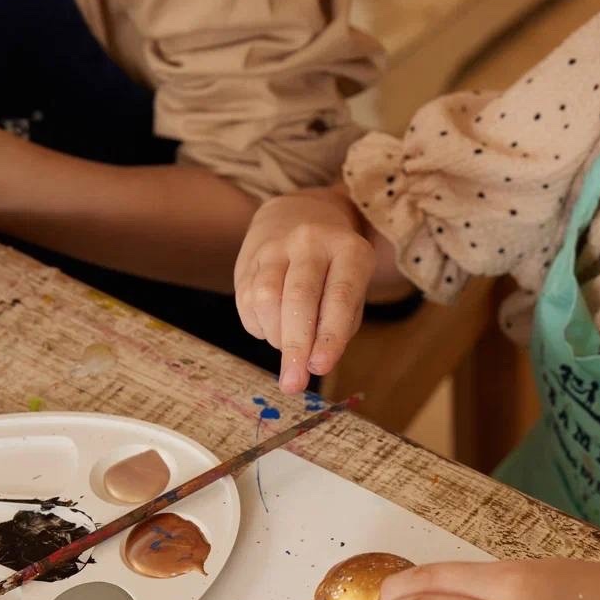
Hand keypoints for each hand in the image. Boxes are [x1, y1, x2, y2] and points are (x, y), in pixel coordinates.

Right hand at [234, 186, 374, 392]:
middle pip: (298, 298)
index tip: (319, 368)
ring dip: (276, 336)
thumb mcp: (352, 291)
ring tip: (287, 348)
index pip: (339, 295)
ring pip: (266, 298)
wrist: (296, 216)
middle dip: (295, 346)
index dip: (329, 335)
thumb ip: (338, 325)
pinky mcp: (248, 259)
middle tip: (293, 383)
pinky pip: (247, 301)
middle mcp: (311, 241)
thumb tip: (311, 364)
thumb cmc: (334, 272)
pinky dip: (259, 327)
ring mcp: (275, 246)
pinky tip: (272, 328)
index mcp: (349, 249)